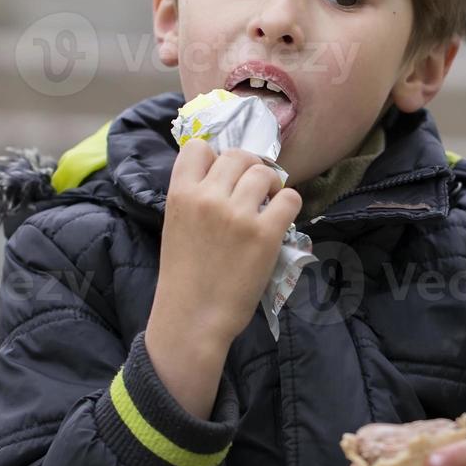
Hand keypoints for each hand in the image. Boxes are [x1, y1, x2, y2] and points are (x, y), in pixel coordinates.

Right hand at [153, 139, 301, 346]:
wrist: (192, 319)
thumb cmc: (183, 276)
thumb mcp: (175, 226)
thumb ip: (194, 197)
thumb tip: (224, 175)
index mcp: (180, 194)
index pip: (197, 147)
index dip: (214, 158)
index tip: (222, 177)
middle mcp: (208, 198)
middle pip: (238, 155)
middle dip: (249, 168)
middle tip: (253, 190)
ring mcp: (238, 215)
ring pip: (265, 173)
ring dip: (270, 185)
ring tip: (267, 204)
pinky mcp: (265, 234)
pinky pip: (289, 198)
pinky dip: (288, 205)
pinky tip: (279, 220)